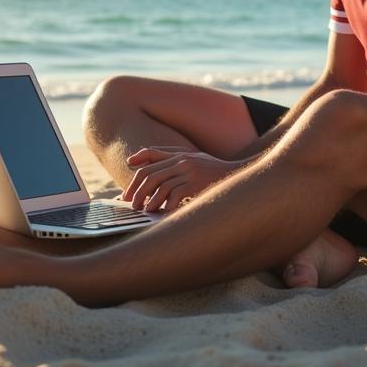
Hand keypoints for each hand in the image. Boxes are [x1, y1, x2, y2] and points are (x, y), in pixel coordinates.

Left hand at [122, 146, 238, 211]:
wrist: (240, 174)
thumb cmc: (214, 170)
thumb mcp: (192, 158)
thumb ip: (168, 158)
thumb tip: (136, 163)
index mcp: (179, 154)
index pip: (148, 158)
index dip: (134, 176)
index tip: (126, 192)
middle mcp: (182, 160)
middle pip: (150, 174)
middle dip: (137, 192)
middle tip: (132, 206)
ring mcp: (189, 171)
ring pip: (160, 186)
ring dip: (149, 201)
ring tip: (145, 211)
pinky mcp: (197, 183)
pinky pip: (175, 195)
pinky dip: (166, 205)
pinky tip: (163, 213)